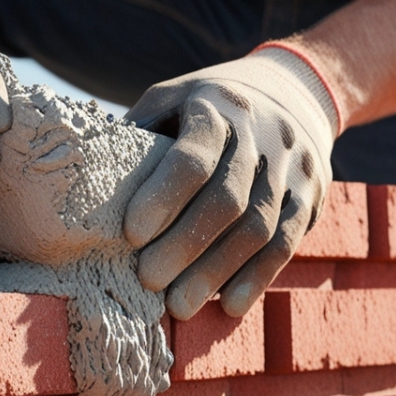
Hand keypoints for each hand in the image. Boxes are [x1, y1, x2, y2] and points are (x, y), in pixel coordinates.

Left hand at [123, 45, 340, 318]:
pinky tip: (229, 306)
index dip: (162, 199)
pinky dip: (258, 278)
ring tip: (179, 307)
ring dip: (216, 272)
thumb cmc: (207, 104)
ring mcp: (291, 166)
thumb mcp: (170, 100)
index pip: (192, 157)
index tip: (132, 236)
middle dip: (183, 246)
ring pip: (258, 227)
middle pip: (226, 199)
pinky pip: (287, 242)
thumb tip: (85, 182)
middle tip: (147, 281)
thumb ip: (138, 135)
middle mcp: (260, 134)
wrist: (295, 89)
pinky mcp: (310, 194)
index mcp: (215, 106)